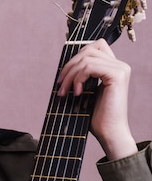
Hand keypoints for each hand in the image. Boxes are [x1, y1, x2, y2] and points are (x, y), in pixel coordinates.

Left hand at [57, 39, 136, 159]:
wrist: (109, 133)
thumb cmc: (96, 117)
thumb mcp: (86, 91)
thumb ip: (81, 76)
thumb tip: (64, 66)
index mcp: (113, 67)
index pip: (94, 47)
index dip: (75, 57)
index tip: (62, 77)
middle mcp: (119, 65)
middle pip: (88, 50)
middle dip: (69, 67)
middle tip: (60, 86)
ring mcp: (120, 69)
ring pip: (86, 58)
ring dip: (70, 75)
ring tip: (65, 92)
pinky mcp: (117, 75)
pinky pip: (90, 66)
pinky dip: (78, 79)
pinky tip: (77, 93)